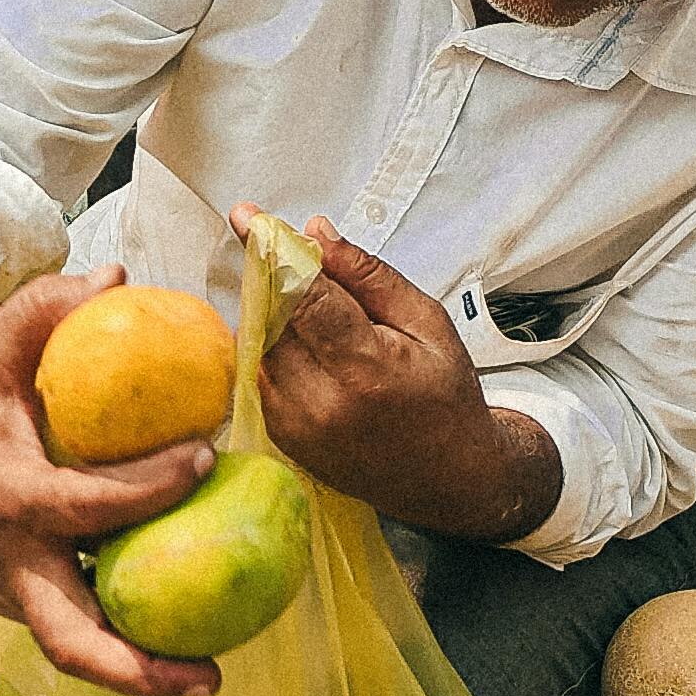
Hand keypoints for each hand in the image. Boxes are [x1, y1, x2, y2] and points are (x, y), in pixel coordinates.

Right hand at [0, 263, 221, 695]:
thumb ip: (51, 307)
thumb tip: (121, 279)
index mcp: (6, 497)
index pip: (95, 507)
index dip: (157, 487)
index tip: (206, 457)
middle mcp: (5, 562)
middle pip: (73, 642)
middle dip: (143, 671)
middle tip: (214, 676)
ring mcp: (2, 592)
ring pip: (72, 648)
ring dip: (137, 669)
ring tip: (207, 673)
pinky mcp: (5, 601)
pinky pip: (66, 622)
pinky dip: (113, 631)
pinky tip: (170, 623)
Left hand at [235, 209, 557, 542]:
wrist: (448, 477)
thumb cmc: (445, 395)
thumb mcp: (426, 323)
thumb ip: (368, 276)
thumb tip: (316, 233)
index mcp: (365, 368)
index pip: (303, 297)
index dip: (272, 252)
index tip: (248, 218)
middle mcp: (321, 401)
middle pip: (270, 317)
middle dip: (274, 280)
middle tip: (288, 257)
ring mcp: (296, 425)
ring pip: (258, 344)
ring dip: (273, 315)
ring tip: (315, 313)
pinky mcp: (282, 437)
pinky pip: (260, 373)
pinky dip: (275, 349)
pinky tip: (310, 347)